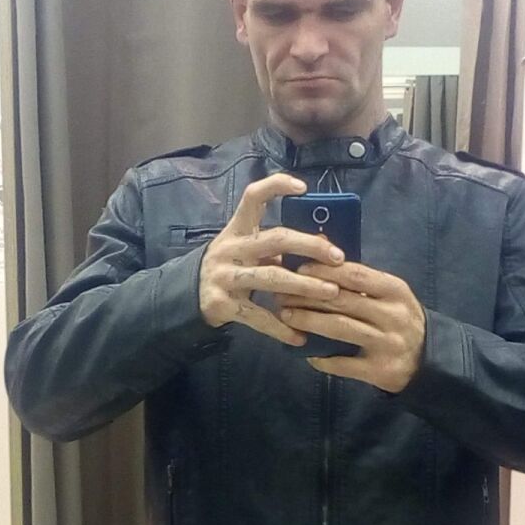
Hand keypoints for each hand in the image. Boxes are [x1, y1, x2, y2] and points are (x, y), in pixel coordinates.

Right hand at [198, 173, 346, 346]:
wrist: (187, 295)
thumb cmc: (229, 267)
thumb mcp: (245, 249)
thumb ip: (277, 246)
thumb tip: (324, 244)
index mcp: (237, 229)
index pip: (254, 197)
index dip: (276, 187)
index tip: (303, 188)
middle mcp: (230, 248)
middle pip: (274, 240)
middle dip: (309, 247)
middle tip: (338, 258)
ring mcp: (225, 276)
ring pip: (270, 279)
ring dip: (304, 286)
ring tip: (332, 293)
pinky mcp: (222, 304)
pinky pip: (257, 316)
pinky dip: (280, 328)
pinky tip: (300, 337)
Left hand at [278, 260, 426, 392]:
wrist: (429, 360)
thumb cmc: (401, 320)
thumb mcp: (391, 295)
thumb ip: (362, 281)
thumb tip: (322, 257)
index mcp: (395, 291)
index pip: (355, 275)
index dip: (324, 271)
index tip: (299, 269)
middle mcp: (392, 315)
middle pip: (343, 301)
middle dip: (308, 296)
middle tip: (282, 293)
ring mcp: (386, 344)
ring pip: (340, 329)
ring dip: (309, 321)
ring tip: (287, 316)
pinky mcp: (379, 371)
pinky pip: (344, 364)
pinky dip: (322, 358)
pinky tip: (306, 353)